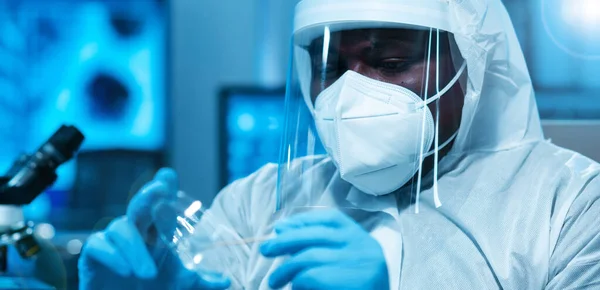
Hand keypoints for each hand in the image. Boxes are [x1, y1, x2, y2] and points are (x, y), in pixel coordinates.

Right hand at [78, 168, 229, 289]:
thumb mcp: (179, 284)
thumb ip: (201, 281)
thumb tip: (225, 280)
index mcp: (157, 231)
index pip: (161, 203)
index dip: (163, 186)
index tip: (168, 176)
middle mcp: (136, 231)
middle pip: (140, 205)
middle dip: (148, 195)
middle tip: (160, 191)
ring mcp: (114, 242)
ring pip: (121, 228)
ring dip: (135, 248)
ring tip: (149, 274)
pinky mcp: (93, 256)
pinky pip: (98, 245)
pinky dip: (113, 255)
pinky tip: (126, 270)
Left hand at [260, 210, 388, 289]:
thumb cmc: (354, 289)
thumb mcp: (345, 264)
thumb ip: (321, 247)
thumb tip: (282, 229)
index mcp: (364, 240)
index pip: (331, 219)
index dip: (303, 221)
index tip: (280, 228)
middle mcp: (364, 248)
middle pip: (316, 235)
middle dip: (285, 241)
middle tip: (265, 250)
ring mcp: (360, 265)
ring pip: (308, 257)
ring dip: (285, 269)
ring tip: (273, 282)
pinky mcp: (353, 283)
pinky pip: (310, 277)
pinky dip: (296, 284)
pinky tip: (294, 289)